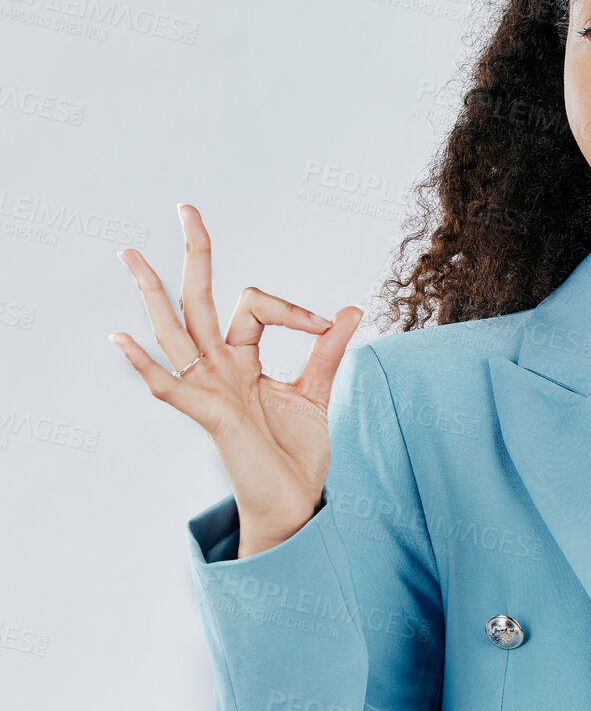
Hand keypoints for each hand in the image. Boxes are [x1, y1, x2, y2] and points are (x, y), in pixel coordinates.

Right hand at [110, 204, 362, 550]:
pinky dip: (145, 366)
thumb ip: (326, 350)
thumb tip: (349, 309)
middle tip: (186, 208)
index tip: (329, 323)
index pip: (256, 306)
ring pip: (175, 333)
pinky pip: (169, 388)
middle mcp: (219, 369)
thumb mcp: (315, 393)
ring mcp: (208, 391)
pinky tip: (122, 340)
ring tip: (131, 257)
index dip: (294, 308)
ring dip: (152, 295)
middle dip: (195, 255)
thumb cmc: (295, 453)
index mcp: (242, 359)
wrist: (294, 502)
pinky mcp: (209, 418)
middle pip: (199, 301)